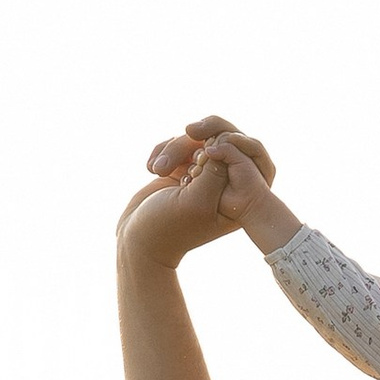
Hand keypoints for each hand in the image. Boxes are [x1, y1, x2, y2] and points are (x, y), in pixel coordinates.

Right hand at [119, 116, 283, 267]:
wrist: (137, 240)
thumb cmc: (167, 226)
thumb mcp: (196, 201)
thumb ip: (215, 172)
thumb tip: (222, 141)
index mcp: (237, 197)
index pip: (242, 154)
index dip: (223, 144)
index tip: (199, 162)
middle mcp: (222, 184)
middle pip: (219, 139)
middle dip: (194, 142)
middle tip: (180, 147)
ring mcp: (202, 175)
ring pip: (195, 139)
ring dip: (173, 149)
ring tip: (158, 170)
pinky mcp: (182, 168)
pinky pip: (177, 143)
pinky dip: (163, 151)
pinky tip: (151, 169)